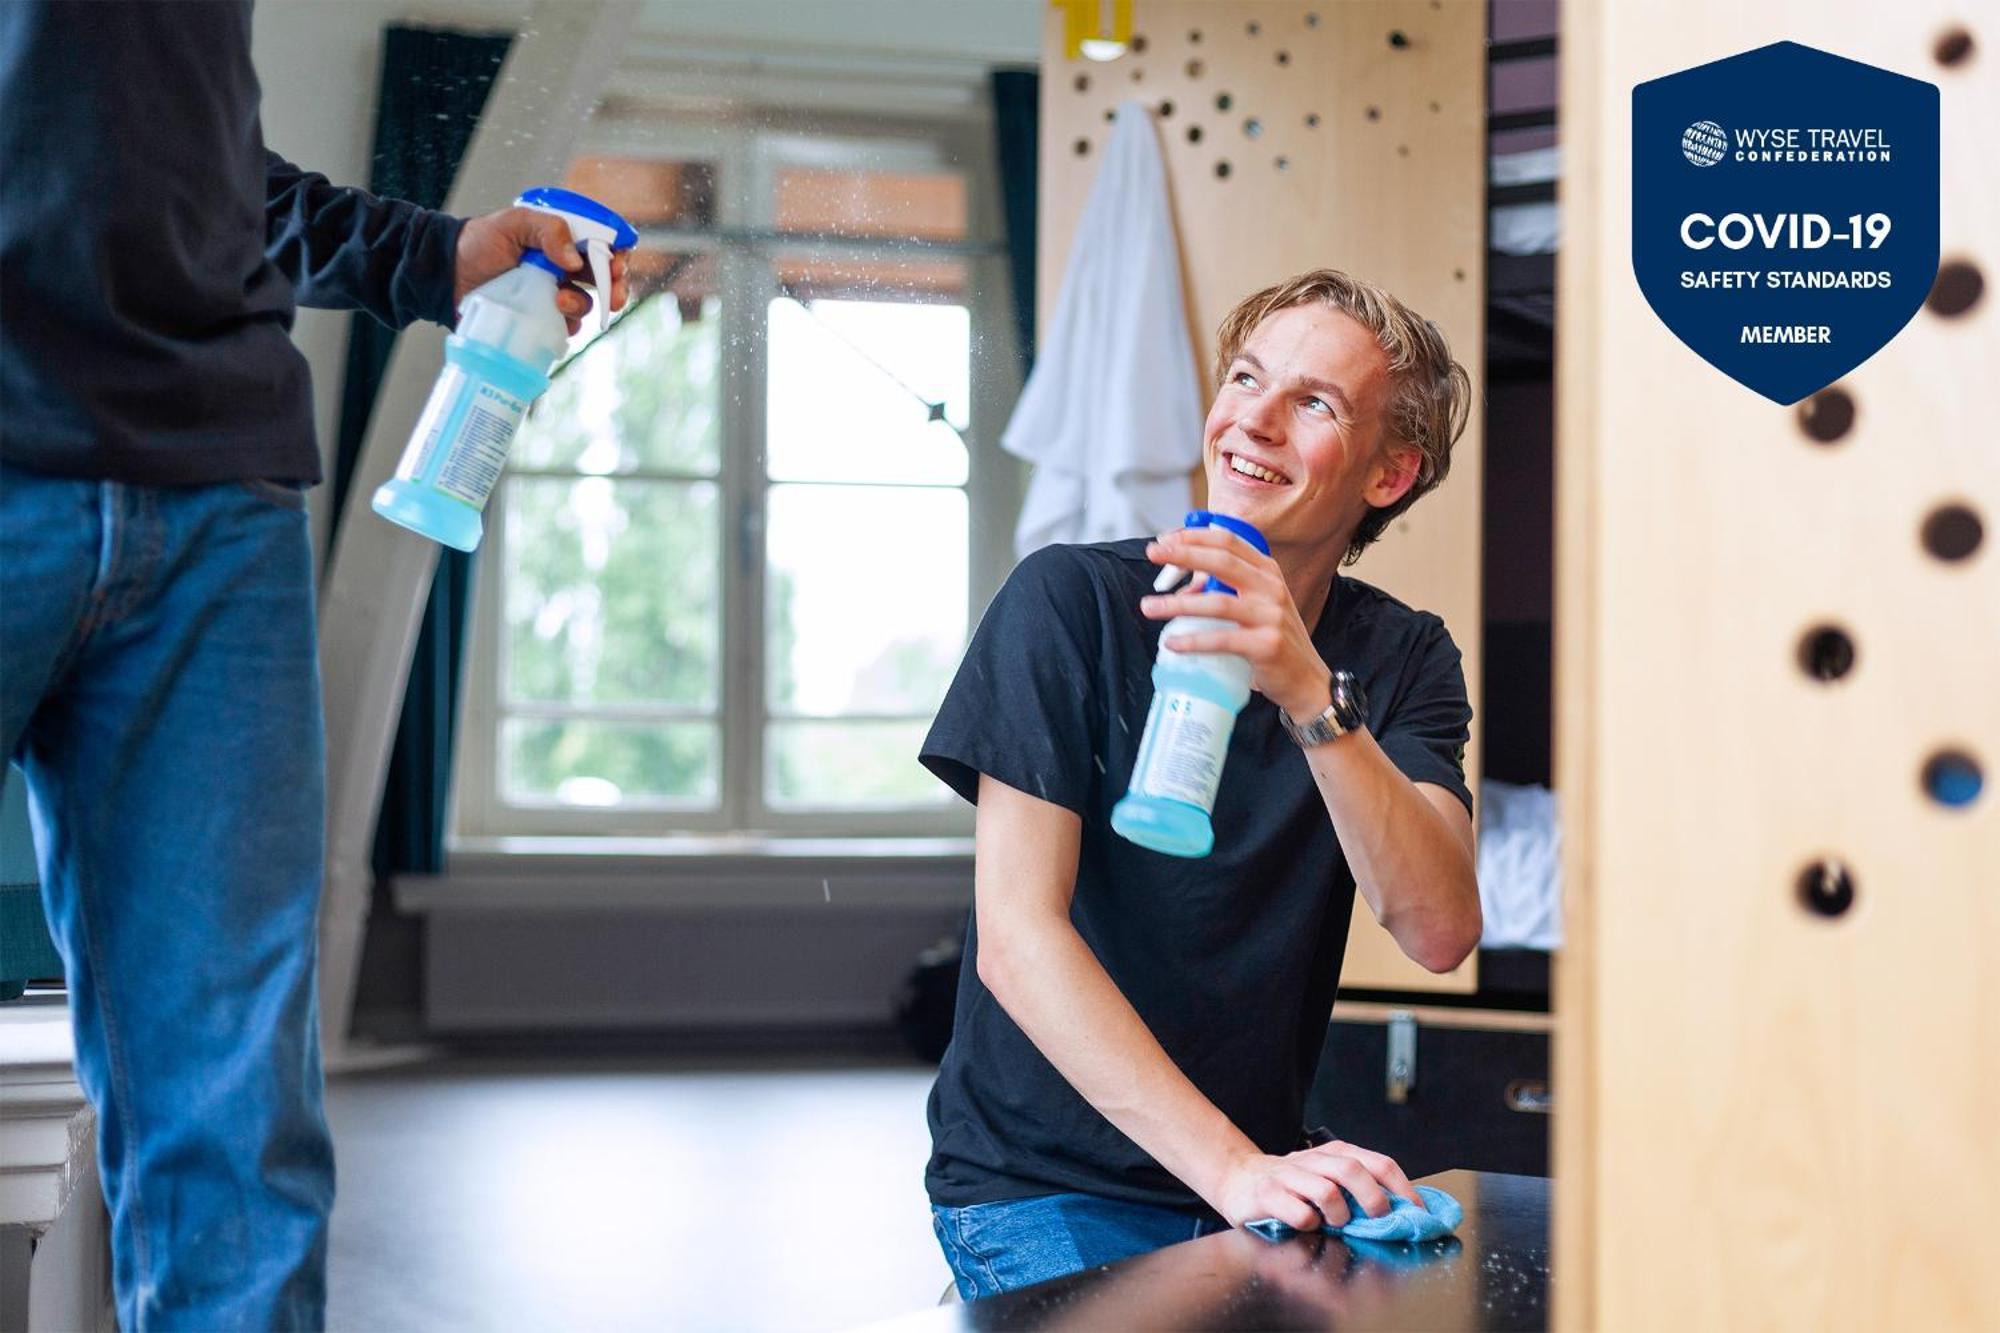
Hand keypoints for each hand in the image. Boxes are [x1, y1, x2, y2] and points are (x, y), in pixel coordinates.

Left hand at [453, 205, 631, 334]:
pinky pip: (566, 326)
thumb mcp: (513, 223)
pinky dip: (566, 324)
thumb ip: (548, 230)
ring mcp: (554, 294)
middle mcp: (564, 267)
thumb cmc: (479, 243)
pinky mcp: (542, 318)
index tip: (616, 263)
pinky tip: (552, 316)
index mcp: (563, 239)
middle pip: (606, 278)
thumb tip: (575, 261)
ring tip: (560, 300)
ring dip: (582, 304)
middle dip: (616, 287)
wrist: (448, 274)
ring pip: (587, 303)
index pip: (603, 244)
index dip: (617, 253)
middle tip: (614, 297)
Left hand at [1141, 526, 1330, 720]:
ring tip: (1148, 606)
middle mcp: (1272, 587)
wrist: (1306, 680)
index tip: (1165, 540)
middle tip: (1151, 554)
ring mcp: (1271, 616)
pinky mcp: (1267, 645)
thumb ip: (1227, 589)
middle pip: (1221, 561)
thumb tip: (1185, 586)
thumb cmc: (1273, 639)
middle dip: (1183, 554)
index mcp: (1267, 571)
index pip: (1229, 540)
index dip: (1194, 536)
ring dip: (1177, 604)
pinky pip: (1222, 640)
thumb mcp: (1257, 604)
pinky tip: (1172, 644)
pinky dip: (1193, 642)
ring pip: (1217, 602)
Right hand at [1213, 1140, 1422, 1231]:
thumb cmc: (1291, 1185)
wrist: (1238, 1179)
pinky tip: (1306, 1225)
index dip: (1403, 1190)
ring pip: (1327, 1190)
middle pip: (1353, 1170)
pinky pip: (1298, 1212)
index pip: (1379, 1164)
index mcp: (1335, 1154)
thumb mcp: (1327, 1179)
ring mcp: (1288, 1176)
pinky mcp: (1267, 1194)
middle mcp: (1313, 1161)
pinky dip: (1309, 1224)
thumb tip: (1402, 1212)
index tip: (1418, 1213)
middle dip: (1373, 1199)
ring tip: (1334, 1223)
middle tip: (1377, 1219)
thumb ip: (1358, 1190)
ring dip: (1339, 1214)